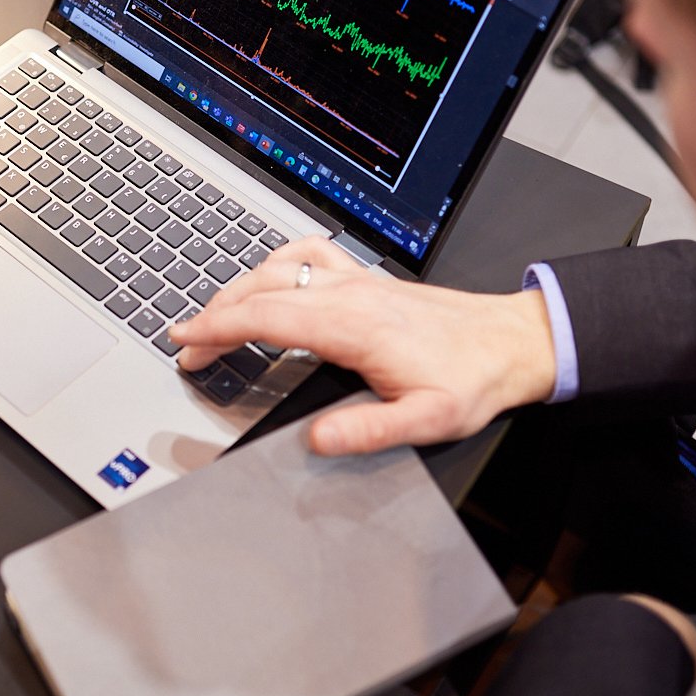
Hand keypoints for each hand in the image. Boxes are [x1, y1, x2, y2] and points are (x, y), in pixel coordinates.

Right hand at [167, 237, 558, 454]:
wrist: (511, 343)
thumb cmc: (472, 379)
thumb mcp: (426, 420)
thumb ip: (368, 432)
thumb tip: (317, 440)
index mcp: (352, 325)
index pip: (266, 317)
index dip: (217, 329)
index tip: (185, 342)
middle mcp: (349, 293)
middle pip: (260, 290)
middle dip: (213, 316)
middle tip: (186, 345)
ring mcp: (356, 280)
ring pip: (277, 268)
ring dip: (236, 289)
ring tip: (212, 317)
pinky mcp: (365, 279)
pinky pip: (306, 255)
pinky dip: (273, 264)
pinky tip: (265, 279)